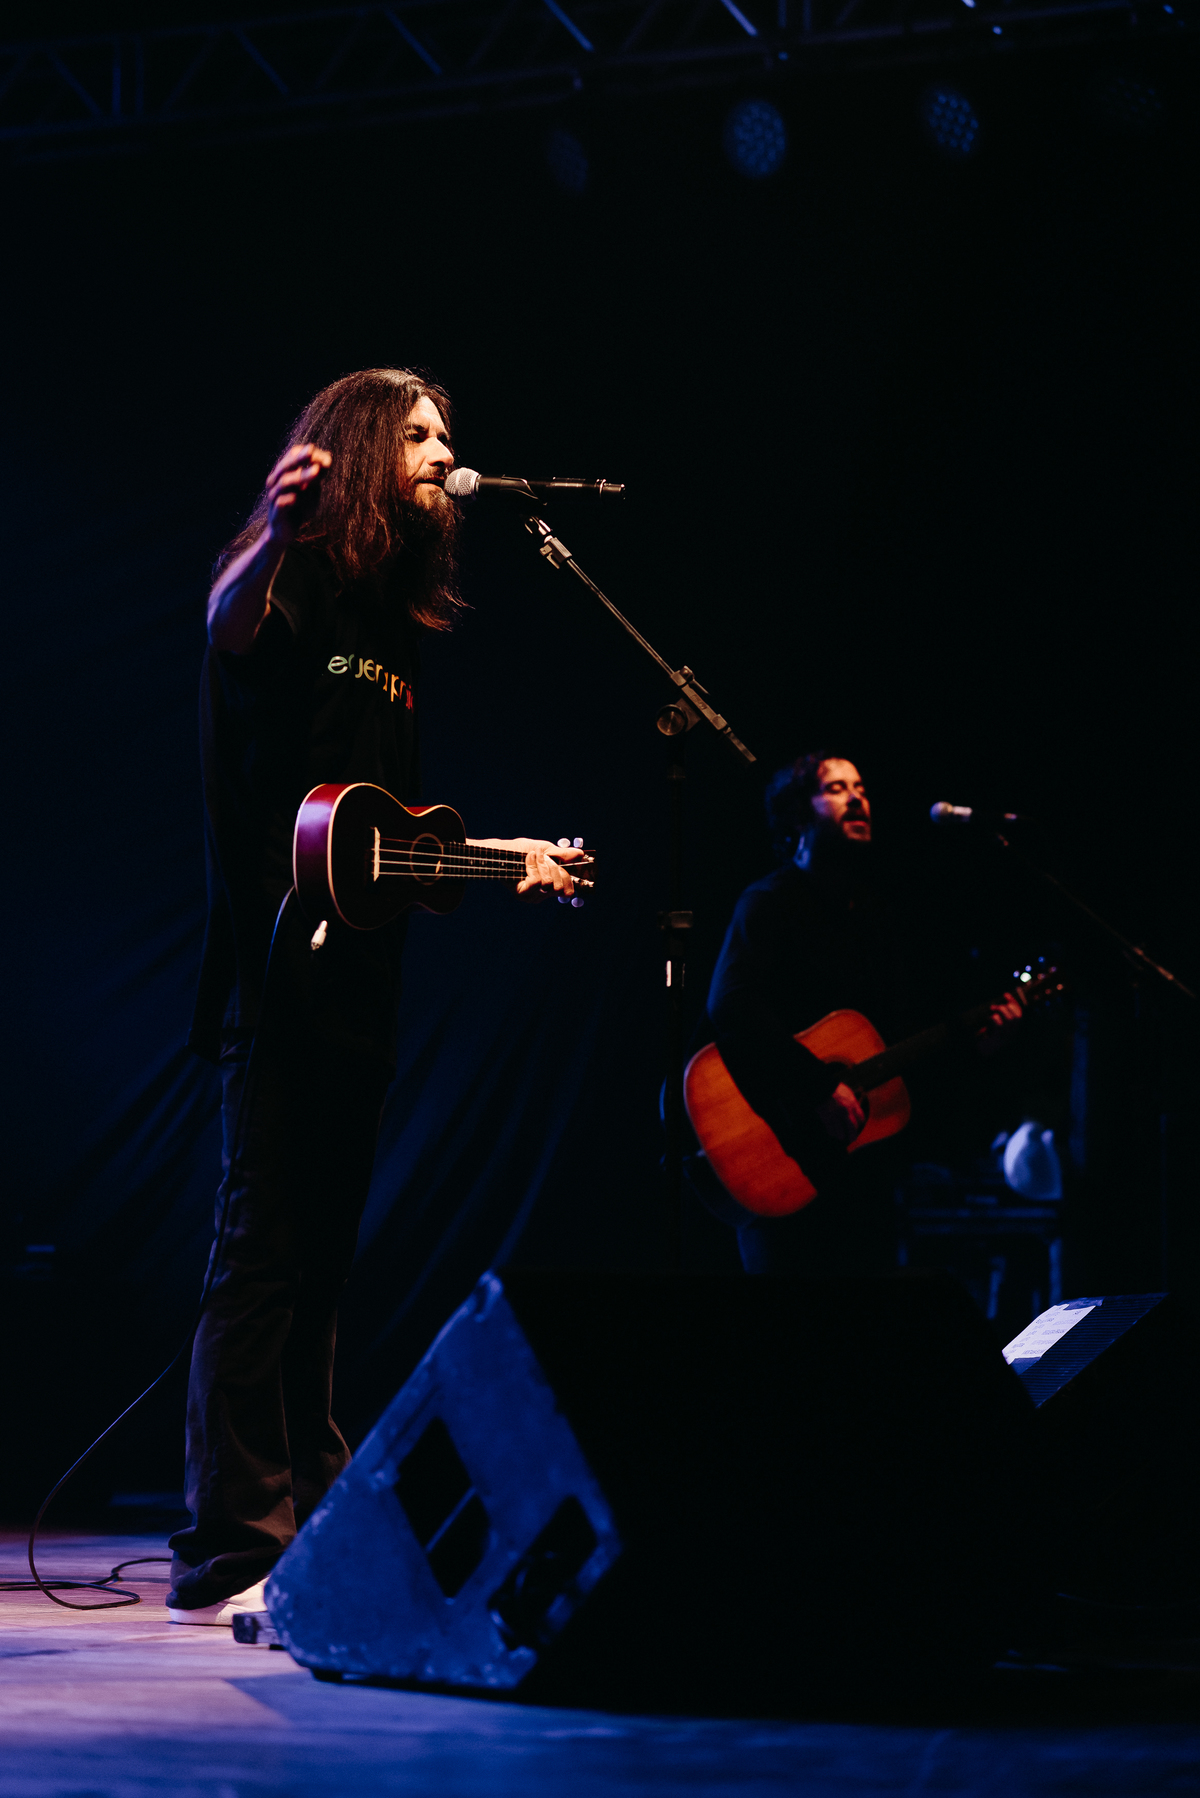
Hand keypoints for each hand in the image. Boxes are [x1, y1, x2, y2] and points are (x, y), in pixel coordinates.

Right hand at [266, 442, 330, 543]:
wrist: (284, 533)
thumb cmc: (299, 508)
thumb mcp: (311, 490)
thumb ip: (317, 476)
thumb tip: (328, 458)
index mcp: (282, 473)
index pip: (291, 455)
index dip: (307, 453)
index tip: (327, 457)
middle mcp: (275, 482)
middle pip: (285, 465)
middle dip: (300, 457)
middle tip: (312, 450)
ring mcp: (274, 496)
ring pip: (285, 482)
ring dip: (302, 475)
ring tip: (317, 472)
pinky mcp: (276, 512)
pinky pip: (283, 503)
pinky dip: (294, 499)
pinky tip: (302, 499)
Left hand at [469, 838, 589, 903]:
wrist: (503, 850)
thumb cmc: (522, 850)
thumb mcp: (547, 849)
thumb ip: (563, 855)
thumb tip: (580, 854)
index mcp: (551, 885)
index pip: (568, 891)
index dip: (569, 879)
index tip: (568, 866)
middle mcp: (543, 894)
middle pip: (560, 887)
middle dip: (554, 868)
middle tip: (544, 857)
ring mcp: (533, 896)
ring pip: (548, 883)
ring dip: (542, 864)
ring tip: (533, 856)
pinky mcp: (522, 894)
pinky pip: (536, 882)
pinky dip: (533, 866)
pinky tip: (528, 859)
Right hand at [816, 1081, 865, 1144]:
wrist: (822, 1087)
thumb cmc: (835, 1088)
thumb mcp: (847, 1092)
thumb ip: (853, 1101)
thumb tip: (856, 1107)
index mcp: (852, 1104)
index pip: (861, 1118)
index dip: (860, 1123)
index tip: (858, 1125)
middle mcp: (845, 1112)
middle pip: (852, 1128)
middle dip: (853, 1135)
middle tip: (852, 1138)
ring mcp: (836, 1116)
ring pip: (841, 1132)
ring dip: (841, 1136)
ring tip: (841, 1137)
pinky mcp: (826, 1118)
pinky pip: (830, 1130)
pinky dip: (832, 1132)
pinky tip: (833, 1133)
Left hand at [977, 988, 1025, 1057]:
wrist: (980, 1051)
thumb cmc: (985, 1036)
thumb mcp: (994, 1024)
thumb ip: (999, 1015)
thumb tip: (1003, 1000)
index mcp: (1013, 1031)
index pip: (1019, 1015)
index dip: (1014, 1003)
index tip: (1006, 994)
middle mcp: (1012, 1035)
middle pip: (1017, 1016)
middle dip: (1007, 1007)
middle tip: (994, 1007)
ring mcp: (1006, 1038)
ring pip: (1010, 1019)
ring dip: (1000, 1011)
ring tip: (991, 1010)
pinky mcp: (998, 1039)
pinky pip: (999, 1024)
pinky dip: (994, 1018)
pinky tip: (988, 1019)